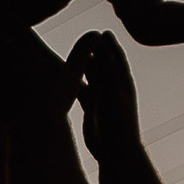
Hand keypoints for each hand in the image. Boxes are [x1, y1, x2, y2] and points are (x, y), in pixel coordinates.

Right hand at [69, 30, 139, 156]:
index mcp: (121, 82)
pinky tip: (61, 78)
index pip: (115, 56)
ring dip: (82, 65)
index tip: (102, 32)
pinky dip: (73, 82)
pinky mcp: (91, 108)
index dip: (109, 44)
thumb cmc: (119, 124)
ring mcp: (101, 97)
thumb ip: (108, 72)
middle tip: (83, 38)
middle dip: (93, 51)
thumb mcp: (113, 95)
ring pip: (90, 76)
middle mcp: (112, 87)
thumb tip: (105, 49)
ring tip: (70, 54)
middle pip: (102, 63)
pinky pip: (81, 90)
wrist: (116, 152)